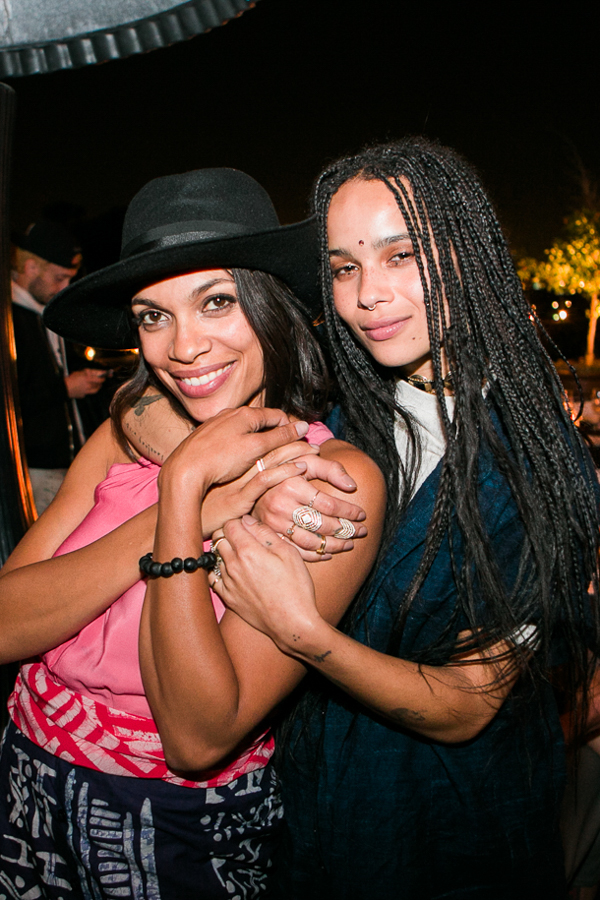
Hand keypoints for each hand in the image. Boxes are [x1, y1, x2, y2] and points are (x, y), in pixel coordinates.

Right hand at [65, 368, 106, 397]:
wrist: (64, 388)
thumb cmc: (70, 378)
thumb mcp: (79, 372)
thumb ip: (88, 372)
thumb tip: (96, 373)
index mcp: (87, 377)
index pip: (100, 377)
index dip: (105, 376)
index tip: (109, 375)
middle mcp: (88, 384)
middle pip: (99, 383)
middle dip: (101, 381)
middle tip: (102, 380)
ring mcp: (86, 390)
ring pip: (96, 389)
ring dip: (98, 386)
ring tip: (97, 384)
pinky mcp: (84, 395)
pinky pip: (89, 392)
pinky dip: (90, 390)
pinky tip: (88, 388)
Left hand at [158, 406, 309, 495]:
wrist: (182, 471)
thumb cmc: (220, 460)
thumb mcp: (255, 449)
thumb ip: (280, 437)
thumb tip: (303, 426)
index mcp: (245, 413)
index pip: (277, 416)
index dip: (290, 431)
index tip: (296, 447)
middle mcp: (230, 413)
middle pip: (261, 421)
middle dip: (274, 435)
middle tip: (280, 455)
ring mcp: (216, 423)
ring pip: (245, 428)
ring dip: (257, 440)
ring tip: (259, 460)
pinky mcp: (205, 436)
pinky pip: (230, 436)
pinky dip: (240, 445)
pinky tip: (236, 460)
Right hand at [201, 440, 320, 534]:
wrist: (179, 511)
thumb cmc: (201, 501)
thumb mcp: (220, 486)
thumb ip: (236, 479)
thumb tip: (254, 476)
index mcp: (231, 458)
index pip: (260, 442)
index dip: (281, 437)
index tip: (297, 436)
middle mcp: (234, 464)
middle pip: (269, 446)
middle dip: (293, 441)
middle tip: (312, 441)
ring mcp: (238, 480)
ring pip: (272, 459)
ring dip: (295, 452)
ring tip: (314, 450)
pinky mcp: (239, 496)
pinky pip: (266, 480)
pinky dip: (285, 472)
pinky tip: (301, 468)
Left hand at [211, 515, 319, 649]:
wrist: (292, 623)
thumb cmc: (296, 587)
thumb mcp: (289, 553)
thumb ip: (265, 533)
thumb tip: (248, 520)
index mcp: (248, 551)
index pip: (229, 524)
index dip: (239, 522)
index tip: (249, 527)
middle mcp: (233, 565)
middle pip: (219, 538)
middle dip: (229, 534)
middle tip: (245, 538)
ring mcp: (228, 582)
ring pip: (215, 556)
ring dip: (224, 551)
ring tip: (242, 556)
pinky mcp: (228, 597)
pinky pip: (213, 577)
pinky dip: (218, 570)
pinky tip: (232, 571)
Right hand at [253, 452, 366, 559]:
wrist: (253, 484)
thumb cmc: (287, 470)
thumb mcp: (307, 461)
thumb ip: (331, 469)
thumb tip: (352, 486)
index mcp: (292, 485)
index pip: (329, 504)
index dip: (349, 511)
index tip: (362, 514)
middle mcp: (280, 505)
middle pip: (322, 524)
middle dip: (346, 529)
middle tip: (362, 531)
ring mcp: (273, 523)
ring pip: (310, 541)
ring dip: (334, 545)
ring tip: (349, 543)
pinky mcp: (269, 536)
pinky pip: (296, 551)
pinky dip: (315, 555)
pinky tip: (328, 553)